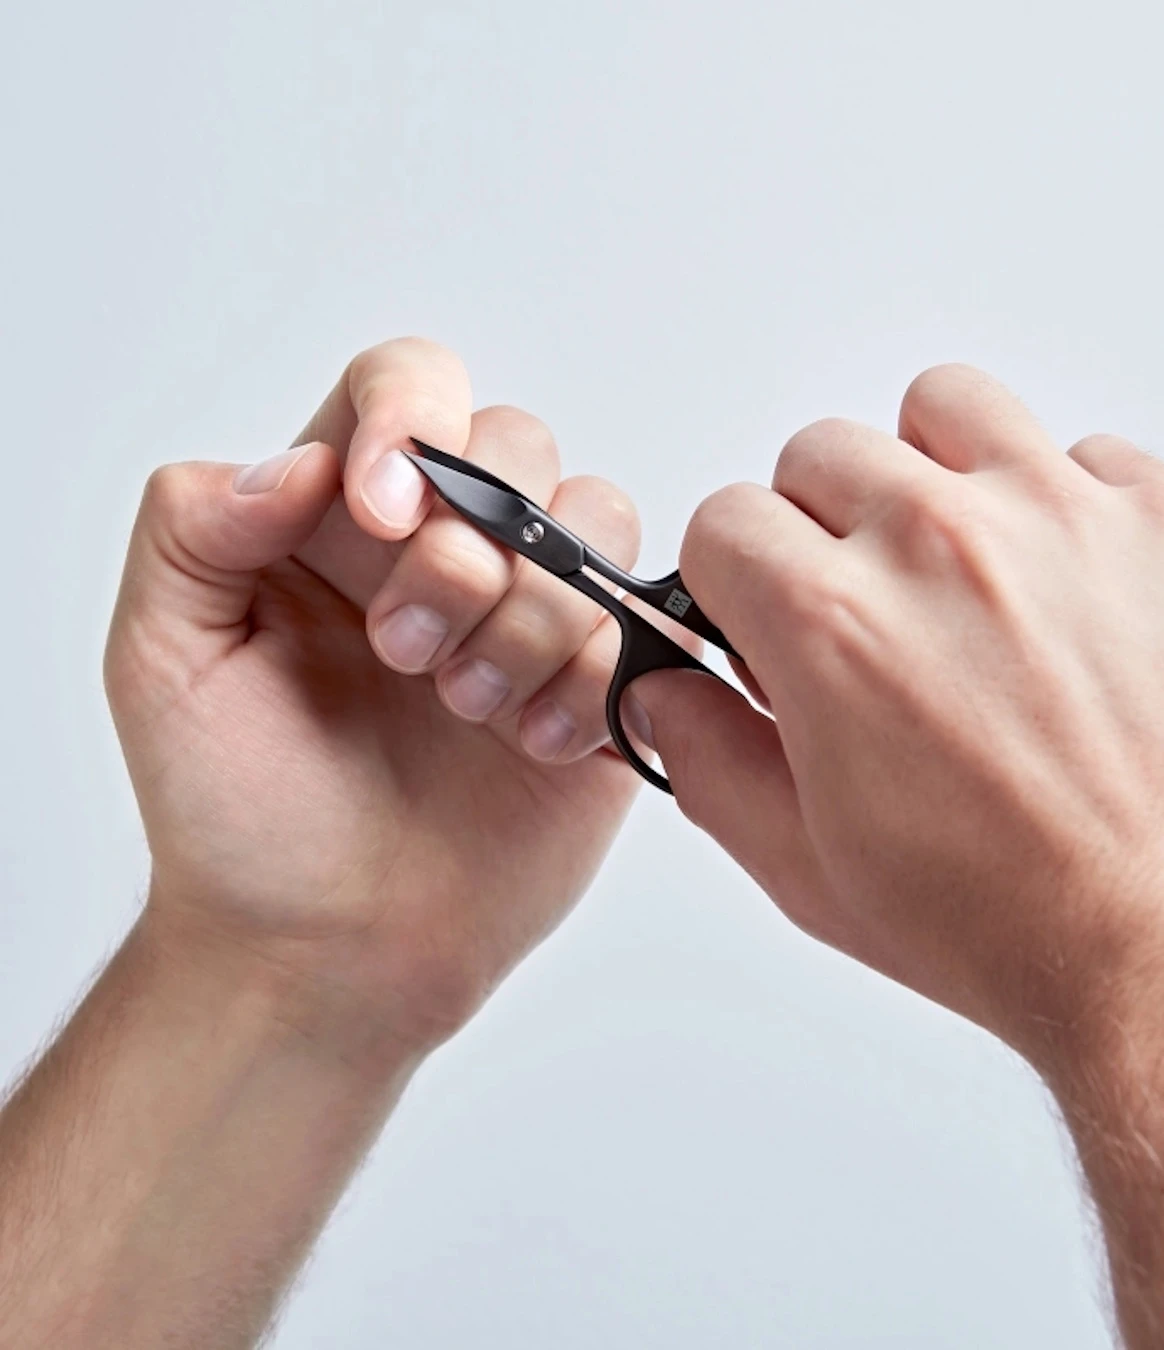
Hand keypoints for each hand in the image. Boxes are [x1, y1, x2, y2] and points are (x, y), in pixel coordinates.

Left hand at [105, 337, 642, 1057]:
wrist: (328, 949)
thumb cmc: (238, 814)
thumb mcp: (162, 660)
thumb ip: (194, 529)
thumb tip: (302, 462)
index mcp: (343, 519)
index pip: (407, 385)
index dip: (413, 420)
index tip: (380, 516)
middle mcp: (449, 549)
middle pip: (519, 445)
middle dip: (469, 550)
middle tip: (405, 653)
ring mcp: (532, 617)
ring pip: (598, 523)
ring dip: (532, 619)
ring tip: (470, 710)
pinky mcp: (599, 688)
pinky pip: (643, 629)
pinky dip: (591, 683)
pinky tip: (530, 747)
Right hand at [636, 363, 1163, 1060]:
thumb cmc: (1026, 927)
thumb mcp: (813, 871)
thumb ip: (710, 763)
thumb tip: (668, 698)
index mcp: (836, 623)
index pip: (725, 519)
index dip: (730, 578)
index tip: (759, 612)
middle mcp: (942, 544)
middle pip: (821, 454)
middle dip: (817, 529)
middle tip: (858, 609)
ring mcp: (1063, 516)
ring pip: (943, 410)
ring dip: (926, 475)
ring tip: (951, 565)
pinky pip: (1080, 451)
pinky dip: (1055, 503)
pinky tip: (1060, 591)